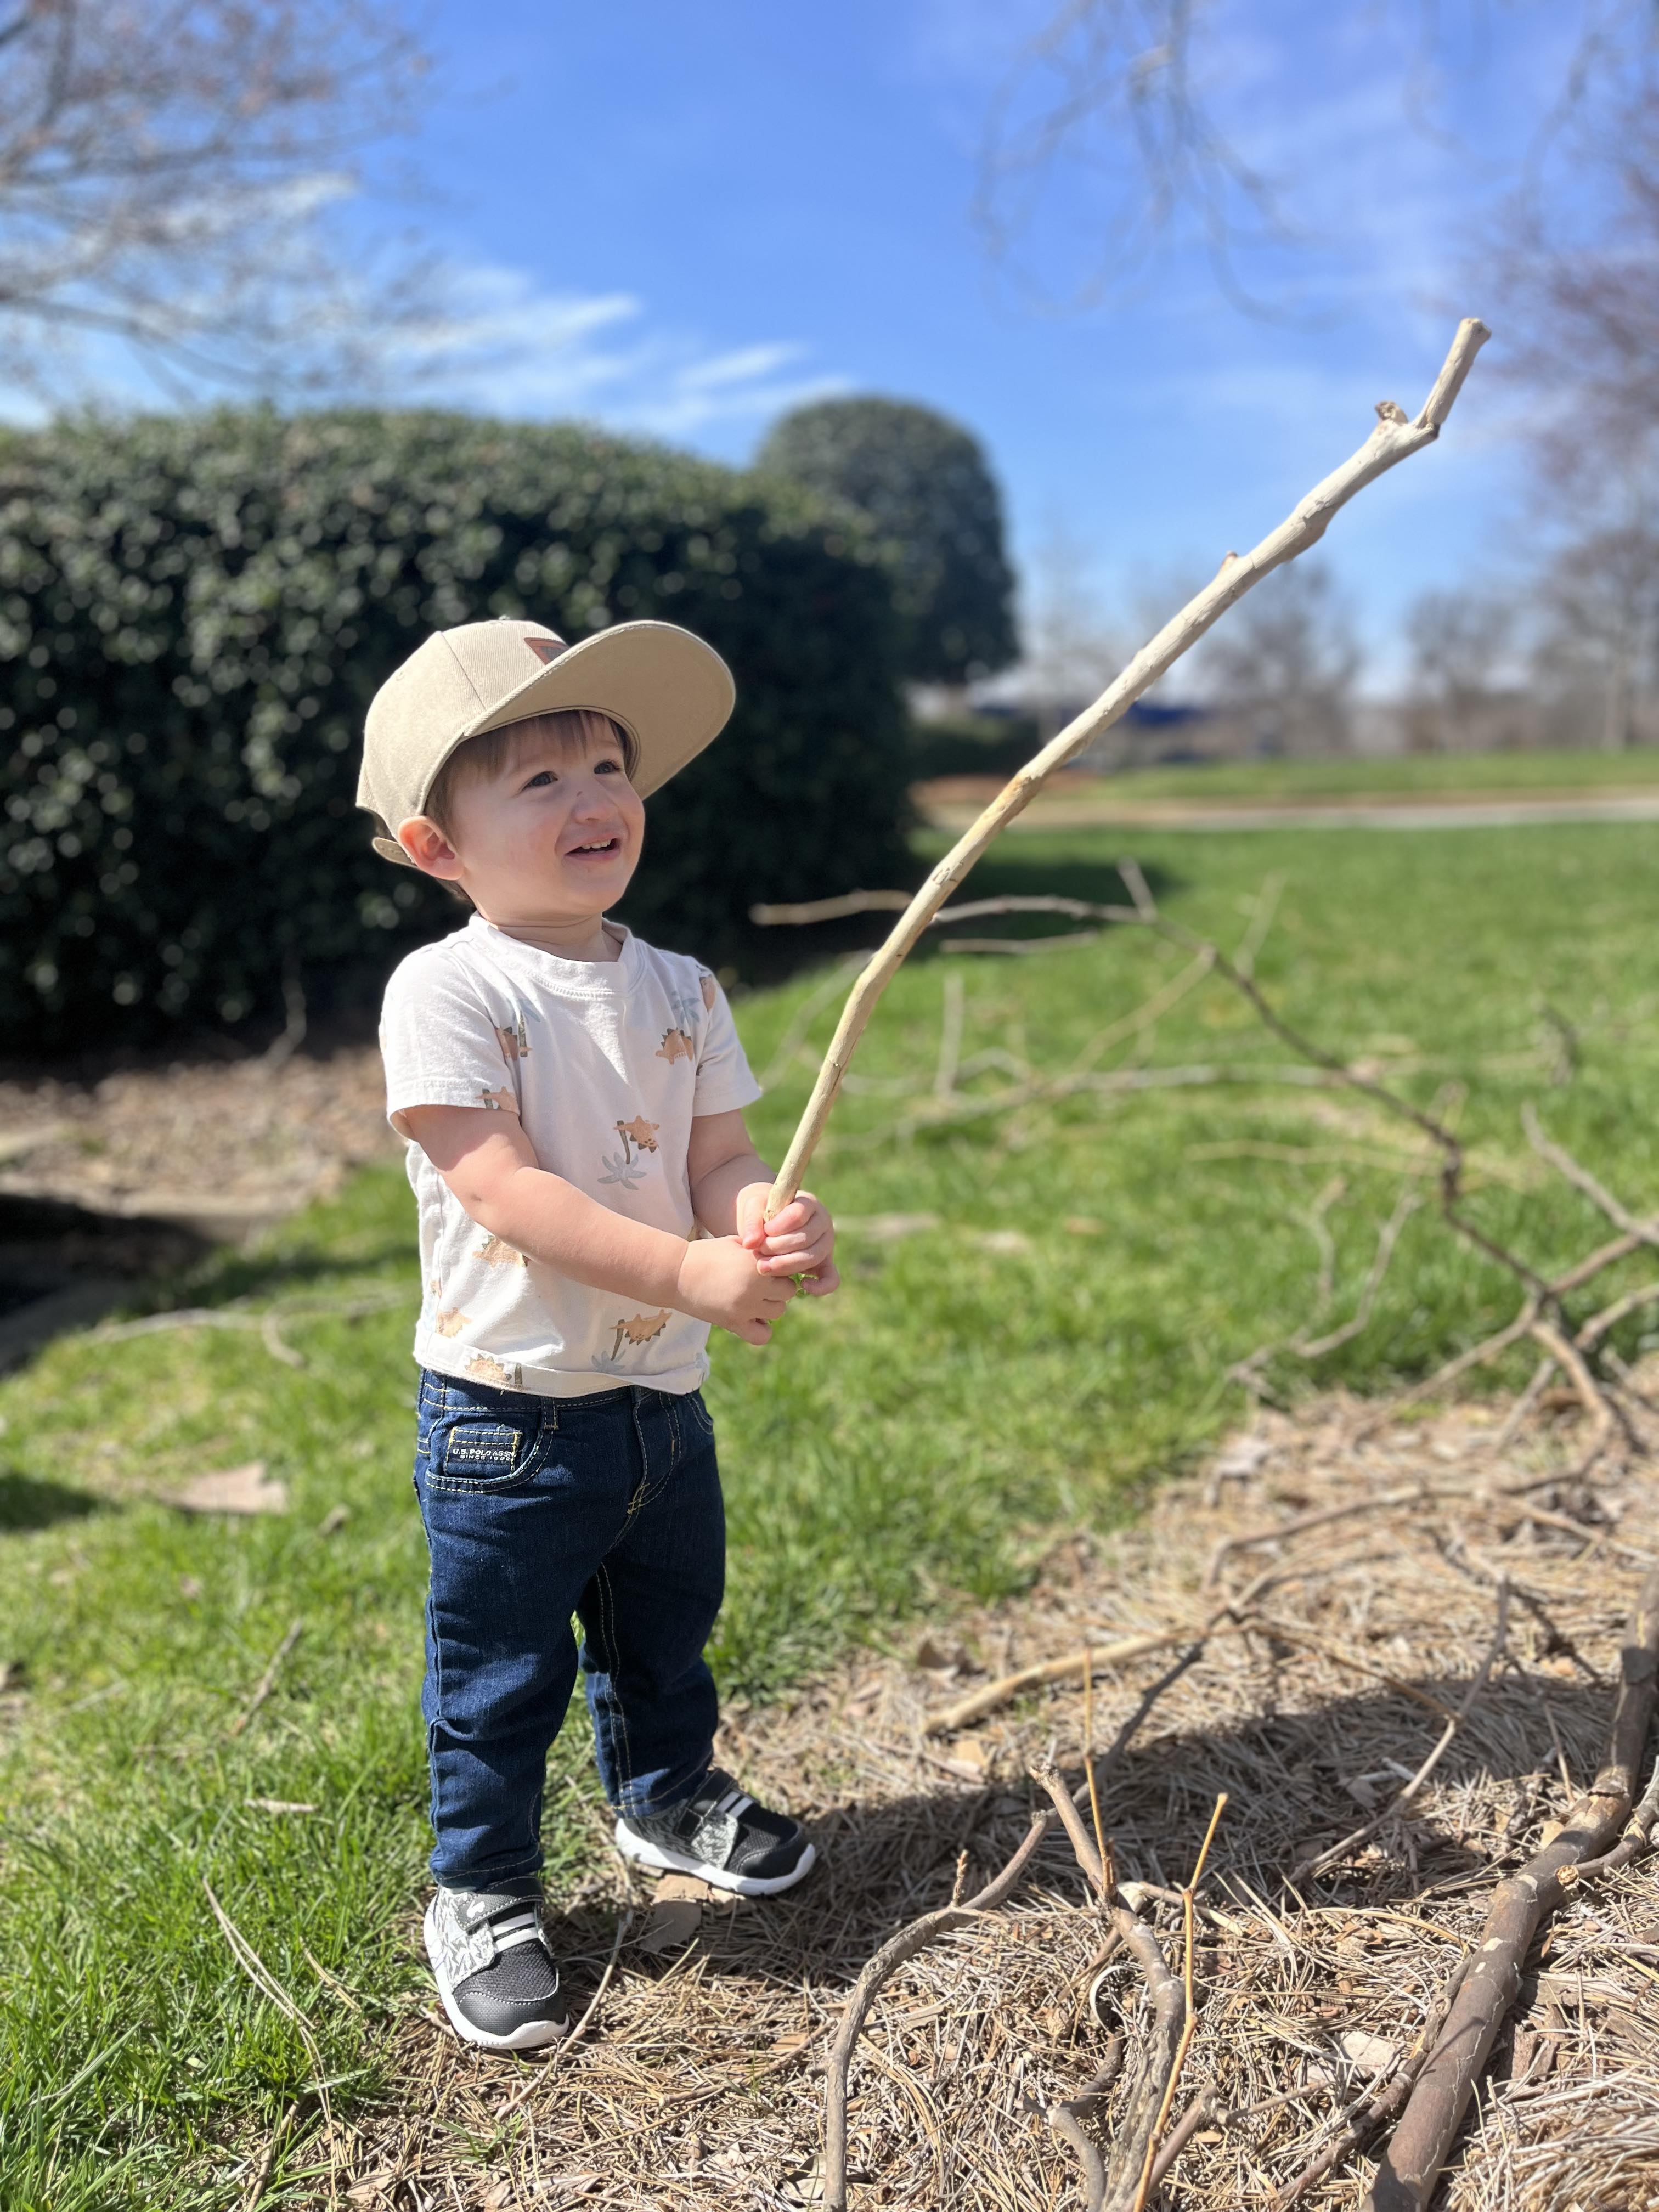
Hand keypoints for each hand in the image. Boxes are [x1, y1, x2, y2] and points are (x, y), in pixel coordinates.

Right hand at [675, 1236, 797, 1345]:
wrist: (676, 1273)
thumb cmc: (706, 1253)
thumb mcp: (736, 1243)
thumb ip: (761, 1249)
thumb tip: (784, 1253)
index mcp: (756, 1264)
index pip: (788, 1269)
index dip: (780, 1268)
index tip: (768, 1267)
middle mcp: (754, 1287)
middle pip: (788, 1293)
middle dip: (778, 1287)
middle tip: (763, 1284)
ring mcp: (744, 1307)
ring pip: (778, 1312)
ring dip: (770, 1306)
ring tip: (754, 1298)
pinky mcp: (733, 1323)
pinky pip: (762, 1336)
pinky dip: (761, 1329)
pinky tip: (752, 1317)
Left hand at [735, 1183, 839, 1297]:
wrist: (765, 1222)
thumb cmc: (761, 1211)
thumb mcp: (753, 1208)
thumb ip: (752, 1222)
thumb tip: (750, 1244)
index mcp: (808, 1203)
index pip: (798, 1214)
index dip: (778, 1226)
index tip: (763, 1232)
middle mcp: (822, 1222)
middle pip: (805, 1238)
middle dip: (777, 1248)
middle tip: (757, 1251)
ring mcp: (826, 1243)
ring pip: (813, 1257)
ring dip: (786, 1265)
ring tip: (763, 1267)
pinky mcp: (825, 1263)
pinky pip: (831, 1279)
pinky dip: (819, 1286)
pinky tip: (801, 1285)